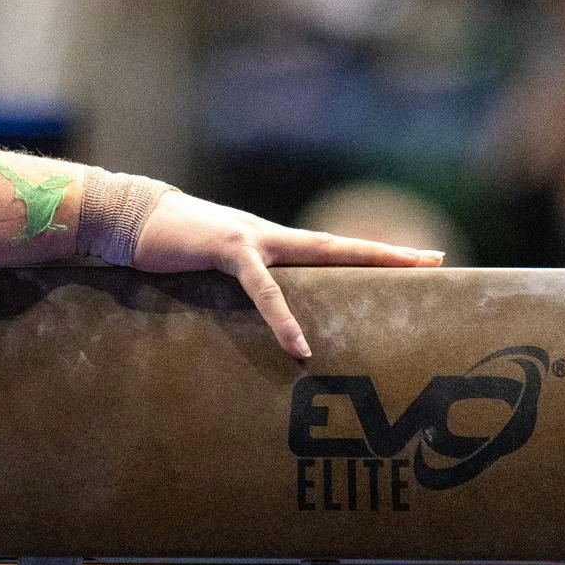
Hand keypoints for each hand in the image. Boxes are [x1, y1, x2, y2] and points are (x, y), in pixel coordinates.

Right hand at [128, 193, 442, 356]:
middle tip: (434, 259)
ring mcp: (253, 239)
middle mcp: (272, 237)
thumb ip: (241, 288)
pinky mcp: (228, 251)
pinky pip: (262, 288)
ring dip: (357, 265)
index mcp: (271, 244)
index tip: (417, 259)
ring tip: (396, 283)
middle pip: (342, 245)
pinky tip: (297, 346)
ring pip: (318, 254)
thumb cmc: (170, 248)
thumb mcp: (213, 272)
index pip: (333, 250)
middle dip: (389, 254)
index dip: (375, 255)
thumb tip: (263, 318)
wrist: (130, 218)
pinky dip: (281, 318)